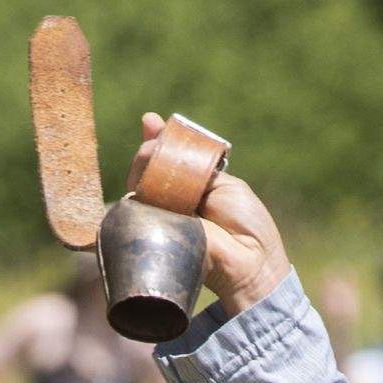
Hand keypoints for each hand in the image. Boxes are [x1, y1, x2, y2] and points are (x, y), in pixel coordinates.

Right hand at [141, 114, 291, 312]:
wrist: (249, 261)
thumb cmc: (246, 224)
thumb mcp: (224, 184)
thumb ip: (198, 164)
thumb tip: (175, 141)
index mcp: (194, 184)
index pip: (169, 156)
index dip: (158, 139)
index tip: (150, 122)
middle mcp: (174, 198)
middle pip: (150, 166)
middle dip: (149, 150)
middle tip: (154, 144)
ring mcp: (162, 214)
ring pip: (140, 183)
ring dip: (141, 165)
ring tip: (147, 157)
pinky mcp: (153, 231)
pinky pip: (135, 208)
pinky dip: (133, 191)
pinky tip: (136, 178)